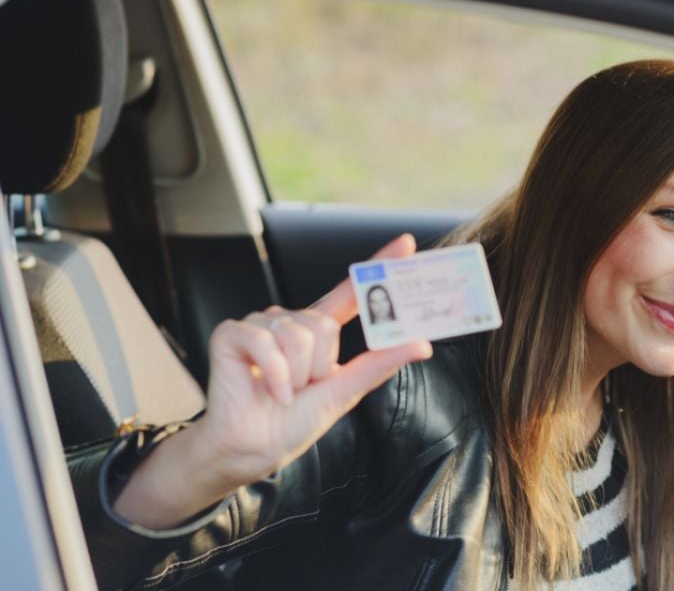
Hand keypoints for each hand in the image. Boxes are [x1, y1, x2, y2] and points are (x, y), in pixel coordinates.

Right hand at [113, 234, 431, 528]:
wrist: (253, 449)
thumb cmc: (293, 422)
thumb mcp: (345, 391)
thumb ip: (380, 363)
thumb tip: (422, 344)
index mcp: (319, 332)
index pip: (352, 292)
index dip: (377, 266)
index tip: (406, 244)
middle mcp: (291, 321)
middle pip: (324, 325)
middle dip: (319, 366)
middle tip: (304, 388)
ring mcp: (260, 325)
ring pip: (298, 335)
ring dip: (296, 375)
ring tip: (283, 391)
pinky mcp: (232, 333)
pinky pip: (265, 342)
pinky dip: (274, 375)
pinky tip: (270, 391)